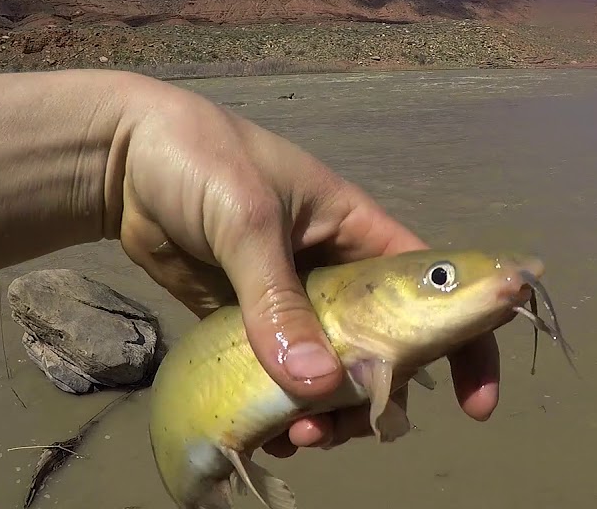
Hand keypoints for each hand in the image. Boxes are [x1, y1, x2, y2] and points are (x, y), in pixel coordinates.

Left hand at [112, 78, 502, 453]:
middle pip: (383, 348)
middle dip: (376, 397)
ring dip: (327, 414)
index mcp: (357, 231)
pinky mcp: (246, 325)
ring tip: (297, 438)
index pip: (432, 288)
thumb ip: (278, 300)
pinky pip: (279, 377)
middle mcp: (335, 272)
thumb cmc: (200, 161)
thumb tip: (318, 385)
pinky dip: (283, 411)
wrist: (120, 159)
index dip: (466, 341)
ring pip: (331, 372)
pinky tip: (268, 433)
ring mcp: (291, 302)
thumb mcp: (248, 219)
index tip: (476, 402)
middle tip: (342, 431)